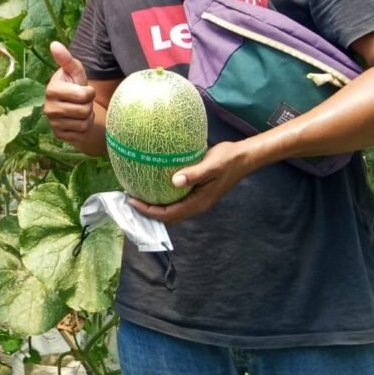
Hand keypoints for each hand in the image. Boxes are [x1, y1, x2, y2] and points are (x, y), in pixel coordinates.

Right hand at [44, 42, 96, 145]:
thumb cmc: (74, 85)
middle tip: (82, 101)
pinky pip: (81, 133)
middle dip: (88, 105)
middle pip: (84, 110)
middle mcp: (49, 108)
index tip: (84, 89)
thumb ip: (66, 59)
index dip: (89, 92)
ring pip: (84, 122)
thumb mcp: (74, 71)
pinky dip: (84, 127)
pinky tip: (77, 121)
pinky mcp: (59, 135)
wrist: (72, 107)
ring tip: (80, 110)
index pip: (83, 95)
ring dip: (87, 116)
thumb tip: (54, 44)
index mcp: (52, 89)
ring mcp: (53, 123)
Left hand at [128, 140, 251, 224]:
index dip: (148, 211)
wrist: (244, 157)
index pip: (168, 214)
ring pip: (171, 210)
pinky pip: (176, 200)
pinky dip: (162, 197)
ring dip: (154, 206)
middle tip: (129, 199)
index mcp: (199, 203)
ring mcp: (197, 200)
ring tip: (137, 194)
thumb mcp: (211, 164)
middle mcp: (196, 205)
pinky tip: (152, 186)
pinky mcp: (197, 192)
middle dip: (147, 212)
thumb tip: (174, 181)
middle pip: (168, 217)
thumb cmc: (228, 160)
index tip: (131, 200)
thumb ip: (194, 174)